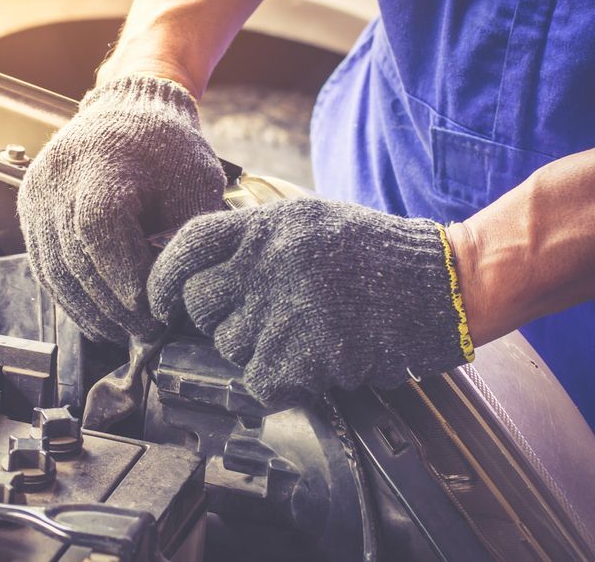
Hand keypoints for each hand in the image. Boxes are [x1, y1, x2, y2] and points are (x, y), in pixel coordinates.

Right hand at [17, 75, 226, 344]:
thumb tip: (173, 296)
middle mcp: (57, 178)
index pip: (99, 229)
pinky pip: (44, 265)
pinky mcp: (29, 210)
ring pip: (55, 270)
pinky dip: (71, 297)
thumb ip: (185, 236)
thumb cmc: (167, 146)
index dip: (122, 277)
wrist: (128, 110)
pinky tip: (97, 317)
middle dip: (112, 305)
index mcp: (100, 162)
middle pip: (75, 257)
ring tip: (123, 332)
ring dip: (89, 310)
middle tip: (146, 332)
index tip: (152, 310)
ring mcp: (36, 195)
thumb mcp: (195, 183)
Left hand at [147, 197, 473, 405]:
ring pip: (229, 345)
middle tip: (254, 320)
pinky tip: (313, 361)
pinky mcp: (307, 353)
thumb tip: (194, 270)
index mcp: (269, 224)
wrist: (445, 285)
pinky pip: (260, 381)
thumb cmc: (377, 255)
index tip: (159, 302)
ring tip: (300, 334)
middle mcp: (270, 261)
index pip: (188, 244)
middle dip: (215, 318)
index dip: (162, 276)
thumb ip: (253, 240)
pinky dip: (280, 381)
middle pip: (199, 302)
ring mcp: (287, 307)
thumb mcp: (309, 222)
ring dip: (255, 349)